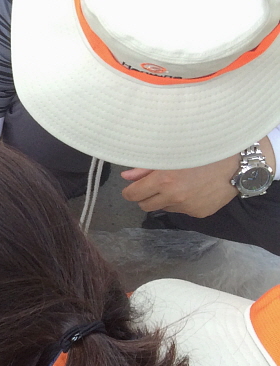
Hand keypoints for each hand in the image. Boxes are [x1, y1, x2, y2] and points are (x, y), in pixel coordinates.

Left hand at [121, 154, 239, 216]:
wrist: (238, 164)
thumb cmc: (204, 152)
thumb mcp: (173, 154)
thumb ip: (146, 168)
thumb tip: (126, 177)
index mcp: (164, 180)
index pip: (132, 195)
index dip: (130, 191)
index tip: (133, 187)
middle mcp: (174, 197)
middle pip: (145, 205)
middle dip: (145, 196)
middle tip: (155, 185)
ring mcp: (187, 207)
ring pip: (164, 207)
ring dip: (165, 199)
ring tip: (180, 184)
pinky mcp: (199, 213)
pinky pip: (182, 210)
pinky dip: (183, 202)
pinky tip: (194, 189)